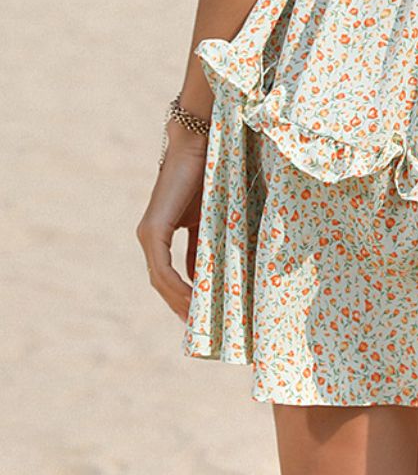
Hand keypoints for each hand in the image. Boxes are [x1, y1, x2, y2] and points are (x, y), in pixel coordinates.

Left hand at [135, 132, 207, 321]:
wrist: (200, 141)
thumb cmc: (210, 172)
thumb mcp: (212, 218)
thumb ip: (207, 245)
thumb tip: (212, 278)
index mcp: (166, 233)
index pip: (175, 276)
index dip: (189, 299)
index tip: (209, 319)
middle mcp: (152, 237)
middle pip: (165, 285)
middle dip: (184, 309)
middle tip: (208, 333)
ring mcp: (149, 235)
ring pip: (162, 282)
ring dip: (181, 304)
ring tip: (204, 323)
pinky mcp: (152, 230)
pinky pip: (162, 269)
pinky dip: (177, 287)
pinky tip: (194, 301)